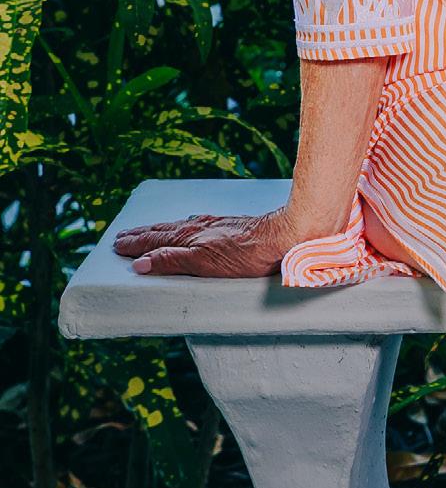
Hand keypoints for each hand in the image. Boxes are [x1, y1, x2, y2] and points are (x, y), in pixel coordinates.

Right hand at [112, 204, 301, 278]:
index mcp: (191, 238)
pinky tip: (189, 224)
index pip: (155, 241)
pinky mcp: (231, 226)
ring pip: (180, 226)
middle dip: (142, 235)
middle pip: (164, 231)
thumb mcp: (205, 263)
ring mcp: (216, 226)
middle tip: (122, 237)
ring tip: (147, 231)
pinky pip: (198, 224)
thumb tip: (140, 263)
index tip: (117, 245)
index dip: (136, 245)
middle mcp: (200, 228)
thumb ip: (173, 261)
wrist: (286, 237)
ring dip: (160, 230)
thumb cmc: (249, 255)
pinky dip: (183, 225)